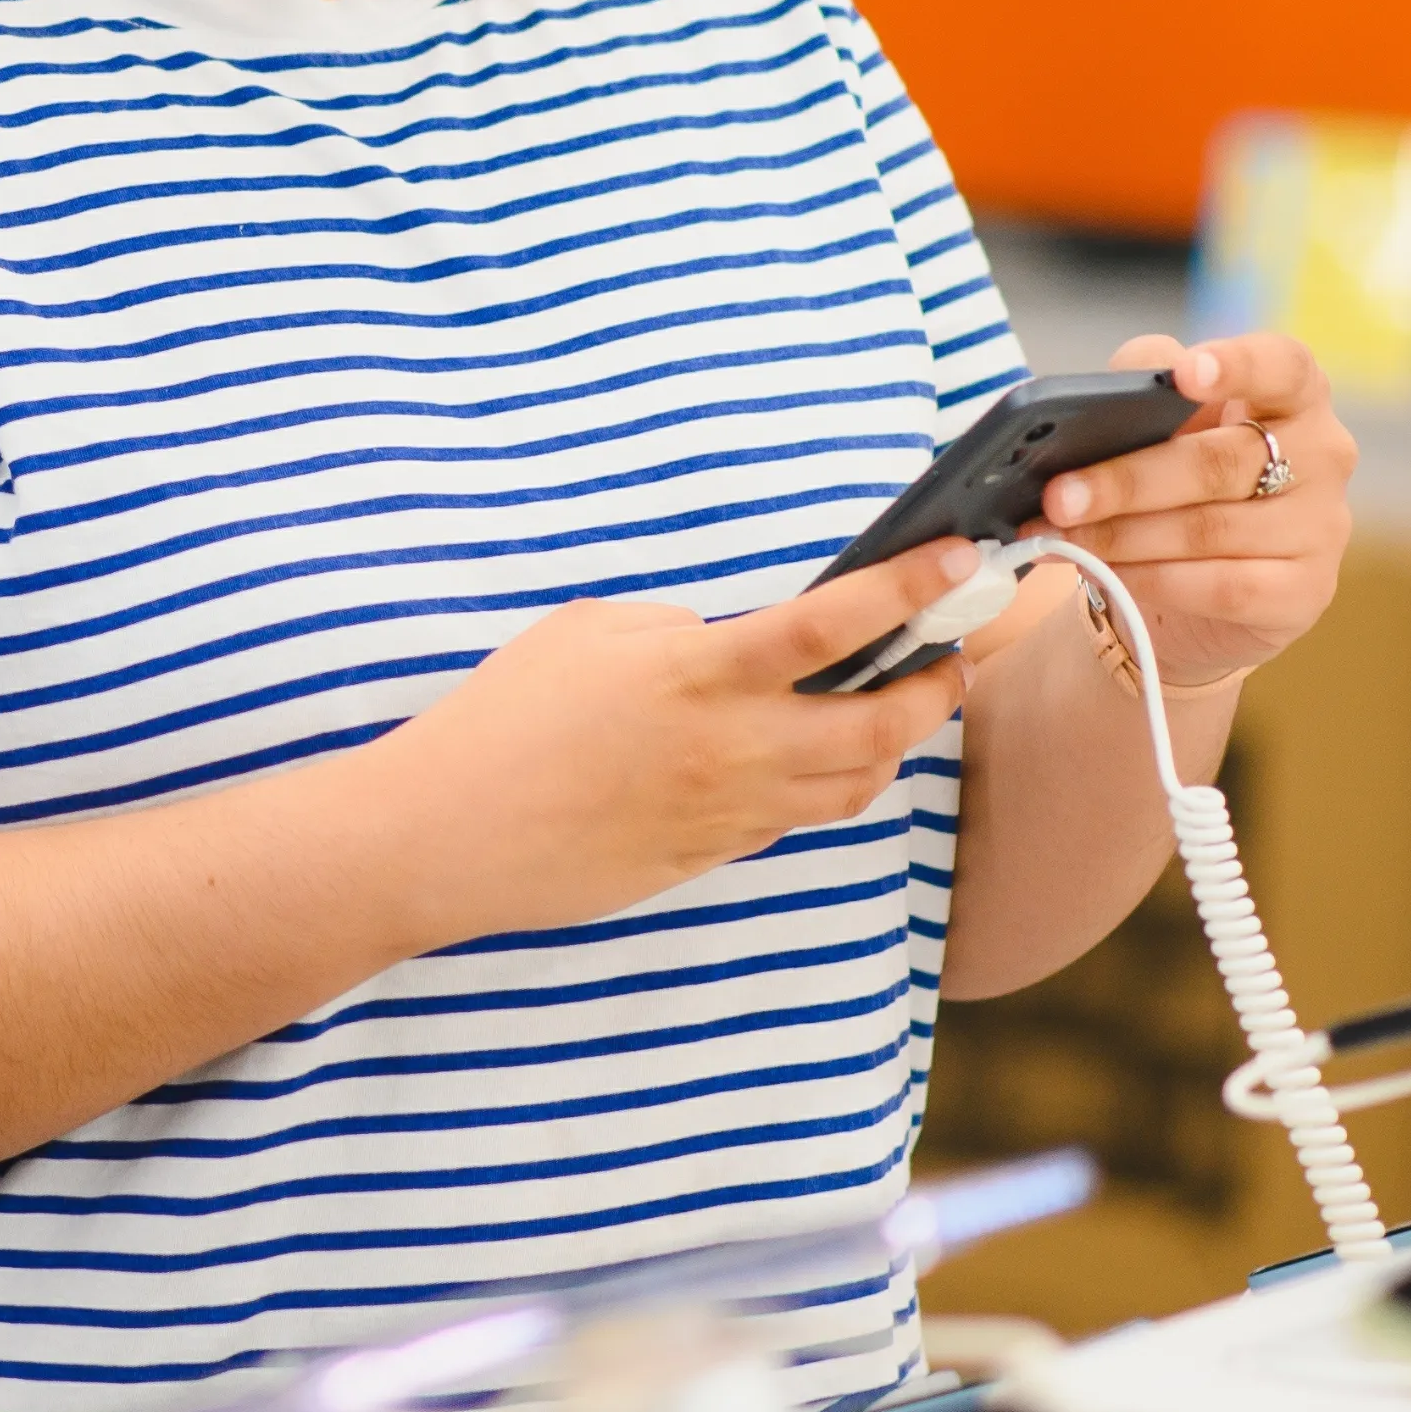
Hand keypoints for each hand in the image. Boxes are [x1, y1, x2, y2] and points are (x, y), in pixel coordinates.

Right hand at [365, 542, 980, 941]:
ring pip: (858, 782)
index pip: (838, 623)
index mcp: (702, 673)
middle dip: (936, 686)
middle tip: (947, 656)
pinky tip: (816, 754)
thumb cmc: (505, 718)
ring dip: (894, 740)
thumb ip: (677, 628)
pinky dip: (830, 781)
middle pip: (884, 722)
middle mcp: (735, 747)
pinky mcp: (714, 853)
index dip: (911, 586)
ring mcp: (732, 810)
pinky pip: (802, 816)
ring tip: (898, 706)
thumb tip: (730, 640)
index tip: (957, 558)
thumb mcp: (588, 631)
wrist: (453, 833)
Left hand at [1030, 333, 1356, 686]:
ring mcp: (1322, 527)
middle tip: (1058, 495)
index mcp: (1293, 392)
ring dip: (1122, 535)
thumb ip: (1140, 388)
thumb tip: (1096, 398)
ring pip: (1211, 529)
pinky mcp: (1305, 591)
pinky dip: (1150, 578)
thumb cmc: (1175, 476)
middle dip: (1126, 480)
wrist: (1195, 579)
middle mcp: (1323, 454)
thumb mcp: (1159, 418)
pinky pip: (1219, 586)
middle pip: (1219, 462)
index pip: (1281, 365)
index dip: (1235, 366)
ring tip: (1059, 535)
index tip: (1183, 375)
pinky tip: (1103, 572)